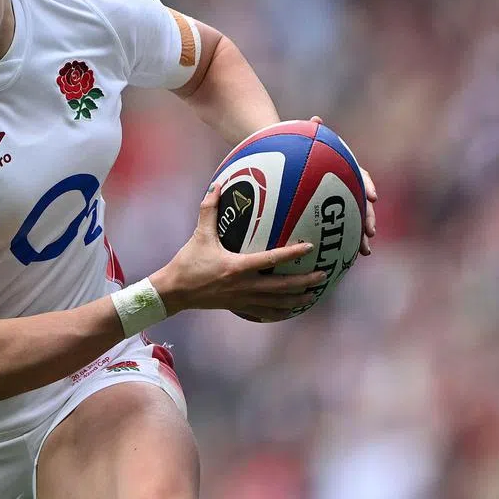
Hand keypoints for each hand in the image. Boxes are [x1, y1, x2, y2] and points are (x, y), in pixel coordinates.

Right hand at [151, 184, 323, 321]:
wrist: (175, 292)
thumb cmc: (187, 262)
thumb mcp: (199, 235)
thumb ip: (209, 210)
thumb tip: (216, 185)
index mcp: (237, 267)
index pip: (271, 260)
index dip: (292, 253)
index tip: (309, 247)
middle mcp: (244, 285)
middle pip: (282, 287)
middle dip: (305, 281)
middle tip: (323, 274)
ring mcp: (243, 299)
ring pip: (277, 302)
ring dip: (298, 299)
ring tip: (314, 294)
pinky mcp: (238, 307)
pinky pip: (265, 312)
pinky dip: (281, 311)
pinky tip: (291, 309)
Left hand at [308, 116, 376, 255]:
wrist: (284, 160)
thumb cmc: (294, 149)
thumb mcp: (302, 140)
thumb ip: (311, 131)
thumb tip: (316, 118)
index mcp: (343, 170)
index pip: (361, 176)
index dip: (367, 186)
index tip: (371, 197)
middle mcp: (345, 187)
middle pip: (362, 205)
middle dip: (368, 219)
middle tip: (370, 232)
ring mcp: (337, 203)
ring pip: (353, 222)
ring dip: (361, 237)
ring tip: (363, 252)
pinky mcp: (325, 215)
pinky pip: (335, 230)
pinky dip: (340, 243)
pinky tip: (339, 259)